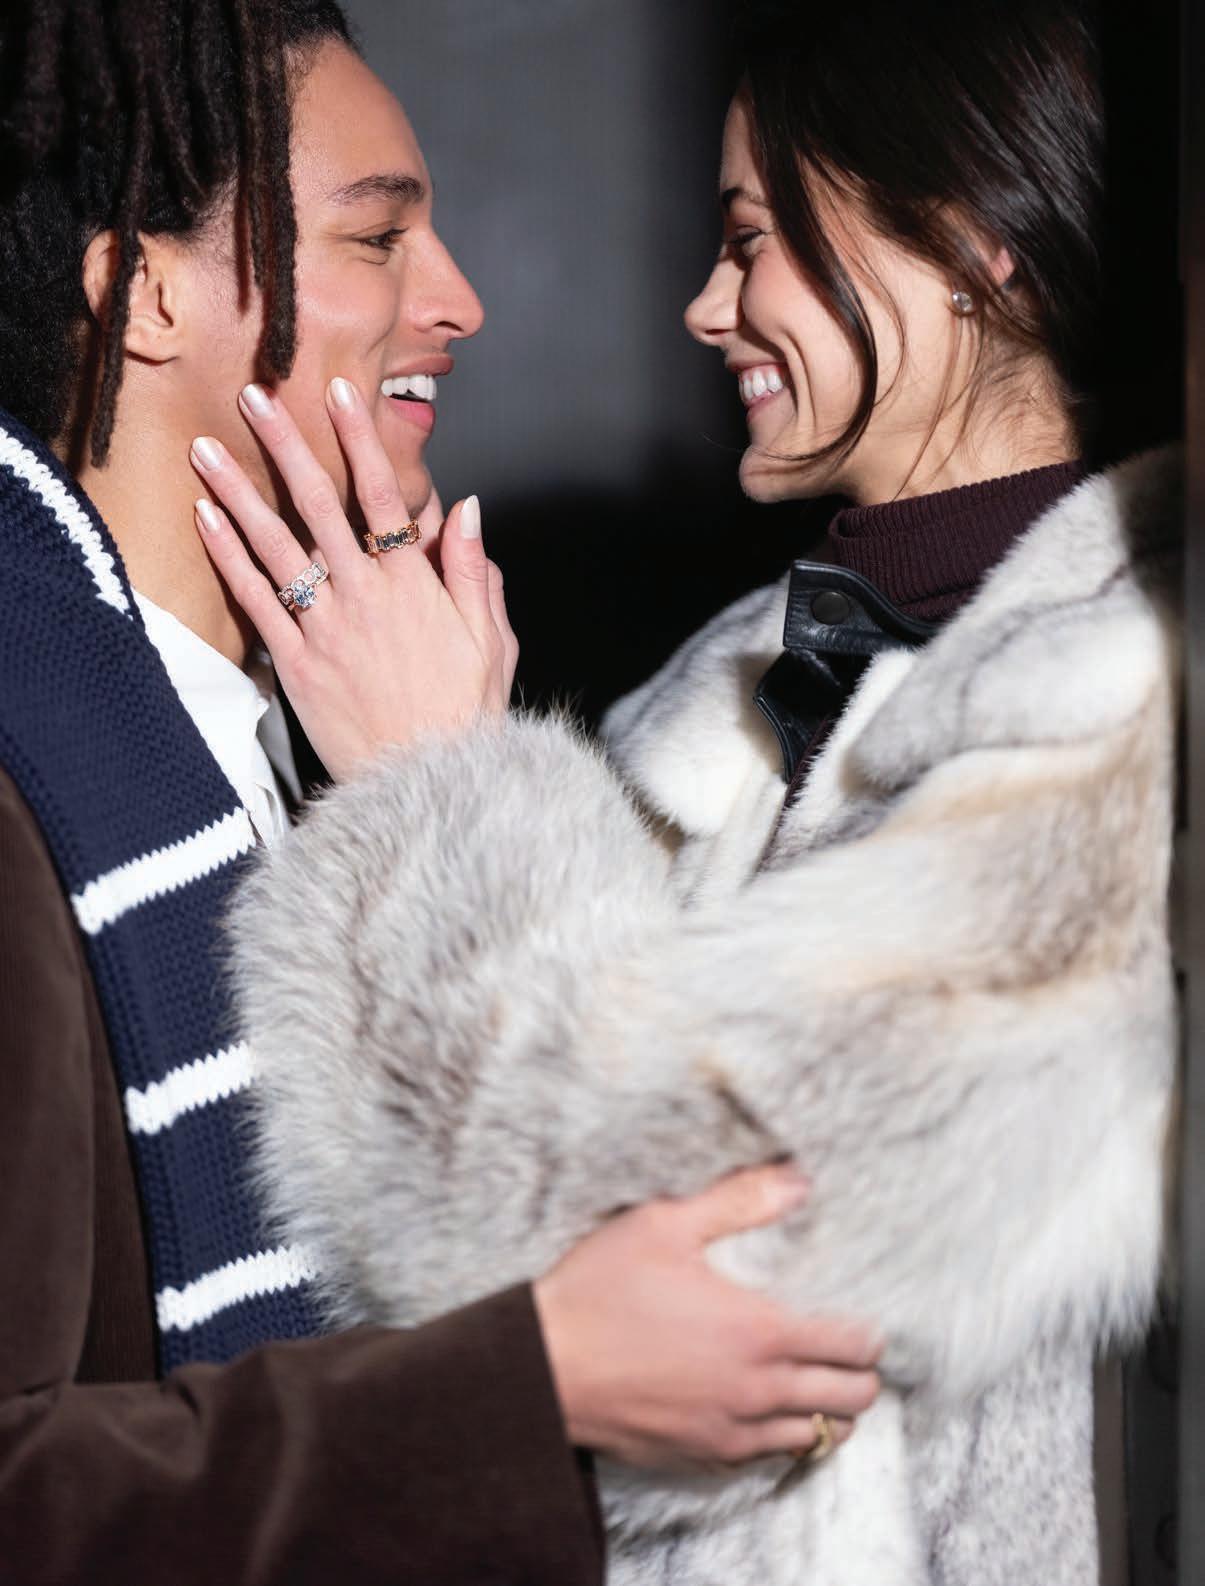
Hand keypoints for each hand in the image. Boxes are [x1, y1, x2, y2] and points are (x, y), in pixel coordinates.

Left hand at [190, 378, 518, 781]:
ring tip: (208, 448)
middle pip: (321, 504)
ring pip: (277, 545)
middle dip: (287, 444)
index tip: (340, 392)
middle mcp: (365, 595)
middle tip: (257, 396)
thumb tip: (468, 508)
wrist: (428, 780)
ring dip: (240, 491)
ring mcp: (326, 628)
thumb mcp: (492, 639)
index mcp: (416, 585)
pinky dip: (230, 558)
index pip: (384, 495)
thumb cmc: (464, 712)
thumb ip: (476, 570)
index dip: (360, 438)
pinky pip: (257, 601)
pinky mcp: (296, 664)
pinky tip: (206, 520)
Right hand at [533, 1164, 881, 1468]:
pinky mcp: (703, 1454)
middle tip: (849, 1351)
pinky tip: (770, 1409)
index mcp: (758, 1331)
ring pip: (817, 1436)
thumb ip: (738, 1201)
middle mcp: (756, 1390)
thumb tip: (797, 1181)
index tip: (864, 1319)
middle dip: (862, 1374)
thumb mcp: (663, 1224)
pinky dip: (785, 1436)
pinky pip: (769, 1456)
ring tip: (818, 1382)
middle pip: (851, 1399)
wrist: (542, 1366)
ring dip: (829, 1410)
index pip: (852, 1346)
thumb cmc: (599, 1289)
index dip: (869, 1334)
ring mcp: (731, 1430)